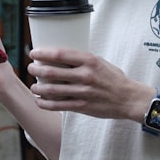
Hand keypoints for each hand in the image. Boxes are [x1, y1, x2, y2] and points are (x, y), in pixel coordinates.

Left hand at [27, 48, 152, 122]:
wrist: (128, 98)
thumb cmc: (113, 78)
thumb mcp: (99, 62)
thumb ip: (81, 60)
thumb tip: (58, 56)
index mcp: (89, 60)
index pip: (59, 54)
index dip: (42, 53)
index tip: (33, 53)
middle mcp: (85, 75)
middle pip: (51, 72)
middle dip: (36, 70)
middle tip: (31, 69)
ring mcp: (83, 92)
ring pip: (51, 90)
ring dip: (37, 88)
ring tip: (34, 86)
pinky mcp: (82, 106)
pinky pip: (58, 105)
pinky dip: (45, 103)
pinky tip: (39, 101)